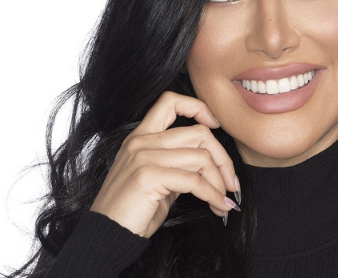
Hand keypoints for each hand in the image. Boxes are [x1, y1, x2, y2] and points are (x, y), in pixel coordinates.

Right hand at [89, 91, 239, 237]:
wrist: (107, 236)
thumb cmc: (132, 212)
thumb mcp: (156, 180)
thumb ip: (177, 164)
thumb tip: (210, 165)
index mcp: (140, 137)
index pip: (170, 101)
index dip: (199, 108)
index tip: (216, 125)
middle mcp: (141, 141)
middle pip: (199, 134)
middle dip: (223, 159)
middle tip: (231, 183)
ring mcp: (143, 157)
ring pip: (201, 157)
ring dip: (220, 181)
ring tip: (224, 200)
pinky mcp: (148, 176)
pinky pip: (194, 181)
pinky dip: (212, 194)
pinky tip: (218, 206)